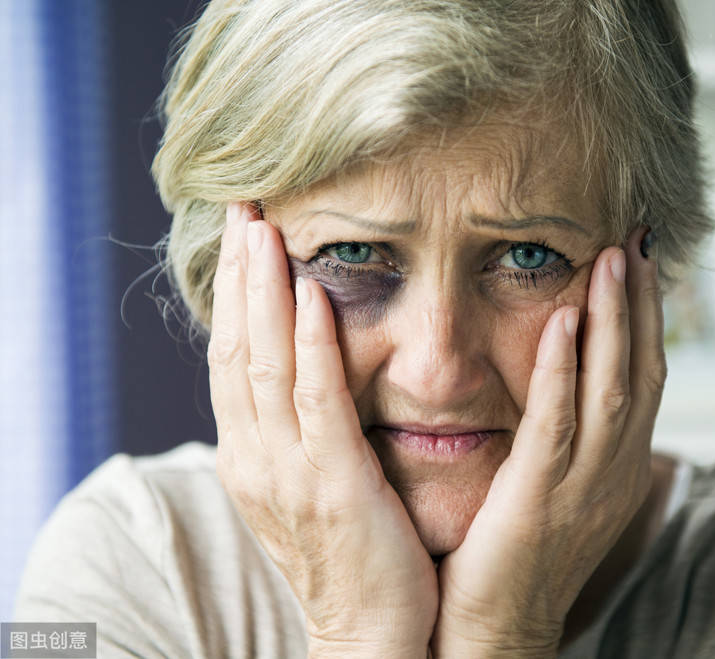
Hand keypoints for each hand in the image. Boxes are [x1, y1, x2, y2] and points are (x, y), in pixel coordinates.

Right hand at [208, 202, 436, 657]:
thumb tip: (308, 373)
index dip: (234, 296)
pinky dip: (312, 346)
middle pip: (236, 349)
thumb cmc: (353, 556)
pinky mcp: (333, 484)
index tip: (244, 238)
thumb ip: (303, 431)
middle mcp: (257, 458)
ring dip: (265, 293)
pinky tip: (314, 297)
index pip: (232, 359)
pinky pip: (318, 403)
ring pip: (266, 365)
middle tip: (243, 210)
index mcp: (252, 457)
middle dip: (239, 277)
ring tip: (266, 230)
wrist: (371, 634)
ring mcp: (290, 472)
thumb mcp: (311, 487)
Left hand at [430, 226, 663, 656]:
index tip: (639, 262)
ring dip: (613, 322)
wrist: (498, 630)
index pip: (646, 377)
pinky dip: (564, 371)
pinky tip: (562, 323)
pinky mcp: (539, 497)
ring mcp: (583, 486)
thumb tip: (561, 377)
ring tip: (611, 260)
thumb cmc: (517, 556)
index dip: (647, 318)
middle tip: (636, 240)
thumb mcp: (558, 487)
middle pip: (642, 372)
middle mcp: (614, 472)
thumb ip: (567, 434)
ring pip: (612, 389)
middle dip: (641, 304)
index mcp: (619, 467)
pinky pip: (558, 424)